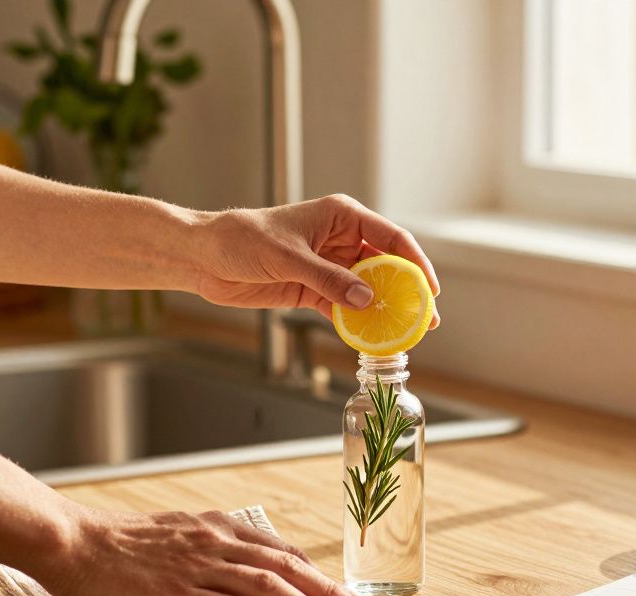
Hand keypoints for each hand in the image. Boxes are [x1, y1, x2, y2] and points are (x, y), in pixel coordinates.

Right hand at [36, 505, 365, 595]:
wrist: (73, 541)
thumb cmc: (117, 540)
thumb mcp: (174, 531)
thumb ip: (210, 544)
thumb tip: (241, 561)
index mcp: (215, 527)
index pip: (278, 549)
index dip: (313, 572)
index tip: (338, 591)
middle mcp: (215, 542)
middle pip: (285, 567)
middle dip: (326, 590)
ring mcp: (198, 567)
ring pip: (267, 587)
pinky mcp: (178, 593)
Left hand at [194, 194, 441, 324]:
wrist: (205, 257)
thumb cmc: (243, 239)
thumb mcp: (288, 258)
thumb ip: (328, 279)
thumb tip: (367, 299)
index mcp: (341, 216)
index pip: (391, 238)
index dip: (415, 262)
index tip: (430, 288)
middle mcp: (340, 240)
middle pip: (385, 266)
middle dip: (406, 292)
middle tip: (425, 319)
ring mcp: (328, 266)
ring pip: (367, 289)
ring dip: (383, 311)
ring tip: (404, 335)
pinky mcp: (313, 289)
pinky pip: (344, 307)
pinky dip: (357, 322)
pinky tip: (370, 339)